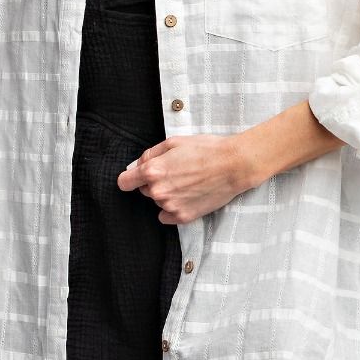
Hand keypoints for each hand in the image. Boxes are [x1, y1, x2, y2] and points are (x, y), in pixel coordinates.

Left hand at [116, 134, 252, 222]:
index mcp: (153, 171)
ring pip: (159, 202)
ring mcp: (171, 206)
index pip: (124, 182)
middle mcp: (158, 191)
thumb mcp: (174, 142)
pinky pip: (167, 216)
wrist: (234, 165)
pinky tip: (188, 197)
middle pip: (145, 191)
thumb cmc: (206, 149)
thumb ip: (150, 154)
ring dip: (168, 194)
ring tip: (189, 182)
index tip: (137, 177)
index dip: (131, 178)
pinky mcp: (184, 217)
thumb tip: (136, 166)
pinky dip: (174, 209)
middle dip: (155, 182)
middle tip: (177, 172)